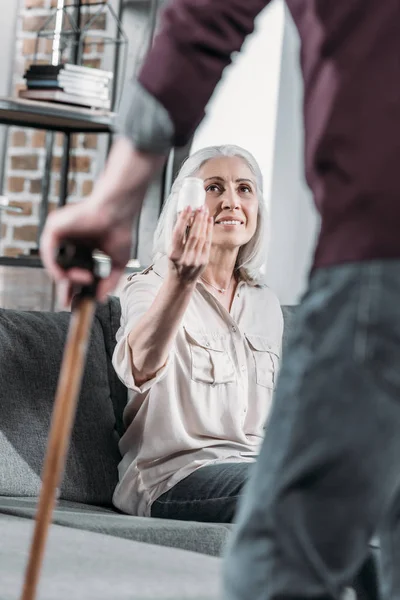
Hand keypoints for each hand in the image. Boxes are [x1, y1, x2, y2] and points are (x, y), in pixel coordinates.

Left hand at [40, 138, 165, 302]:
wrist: (118, 212)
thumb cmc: (120, 229)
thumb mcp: (118, 263)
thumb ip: (110, 282)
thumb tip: (101, 298)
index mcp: (82, 247)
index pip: (72, 270)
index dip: (72, 287)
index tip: (72, 302)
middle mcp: (69, 241)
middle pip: (60, 268)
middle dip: (65, 287)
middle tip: (69, 300)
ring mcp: (60, 234)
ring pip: (53, 262)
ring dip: (65, 277)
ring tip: (83, 279)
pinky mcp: (54, 227)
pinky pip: (48, 252)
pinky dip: (55, 266)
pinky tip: (67, 275)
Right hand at [168, 205, 212, 285]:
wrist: (181, 281)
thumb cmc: (174, 264)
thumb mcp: (170, 251)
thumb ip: (177, 237)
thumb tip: (183, 217)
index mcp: (174, 254)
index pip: (178, 233)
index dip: (183, 219)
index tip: (187, 207)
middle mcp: (185, 258)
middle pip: (193, 234)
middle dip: (198, 219)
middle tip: (200, 207)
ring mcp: (196, 260)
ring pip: (202, 237)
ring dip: (204, 222)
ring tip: (205, 211)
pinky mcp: (204, 260)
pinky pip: (208, 242)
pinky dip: (209, 230)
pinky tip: (209, 221)